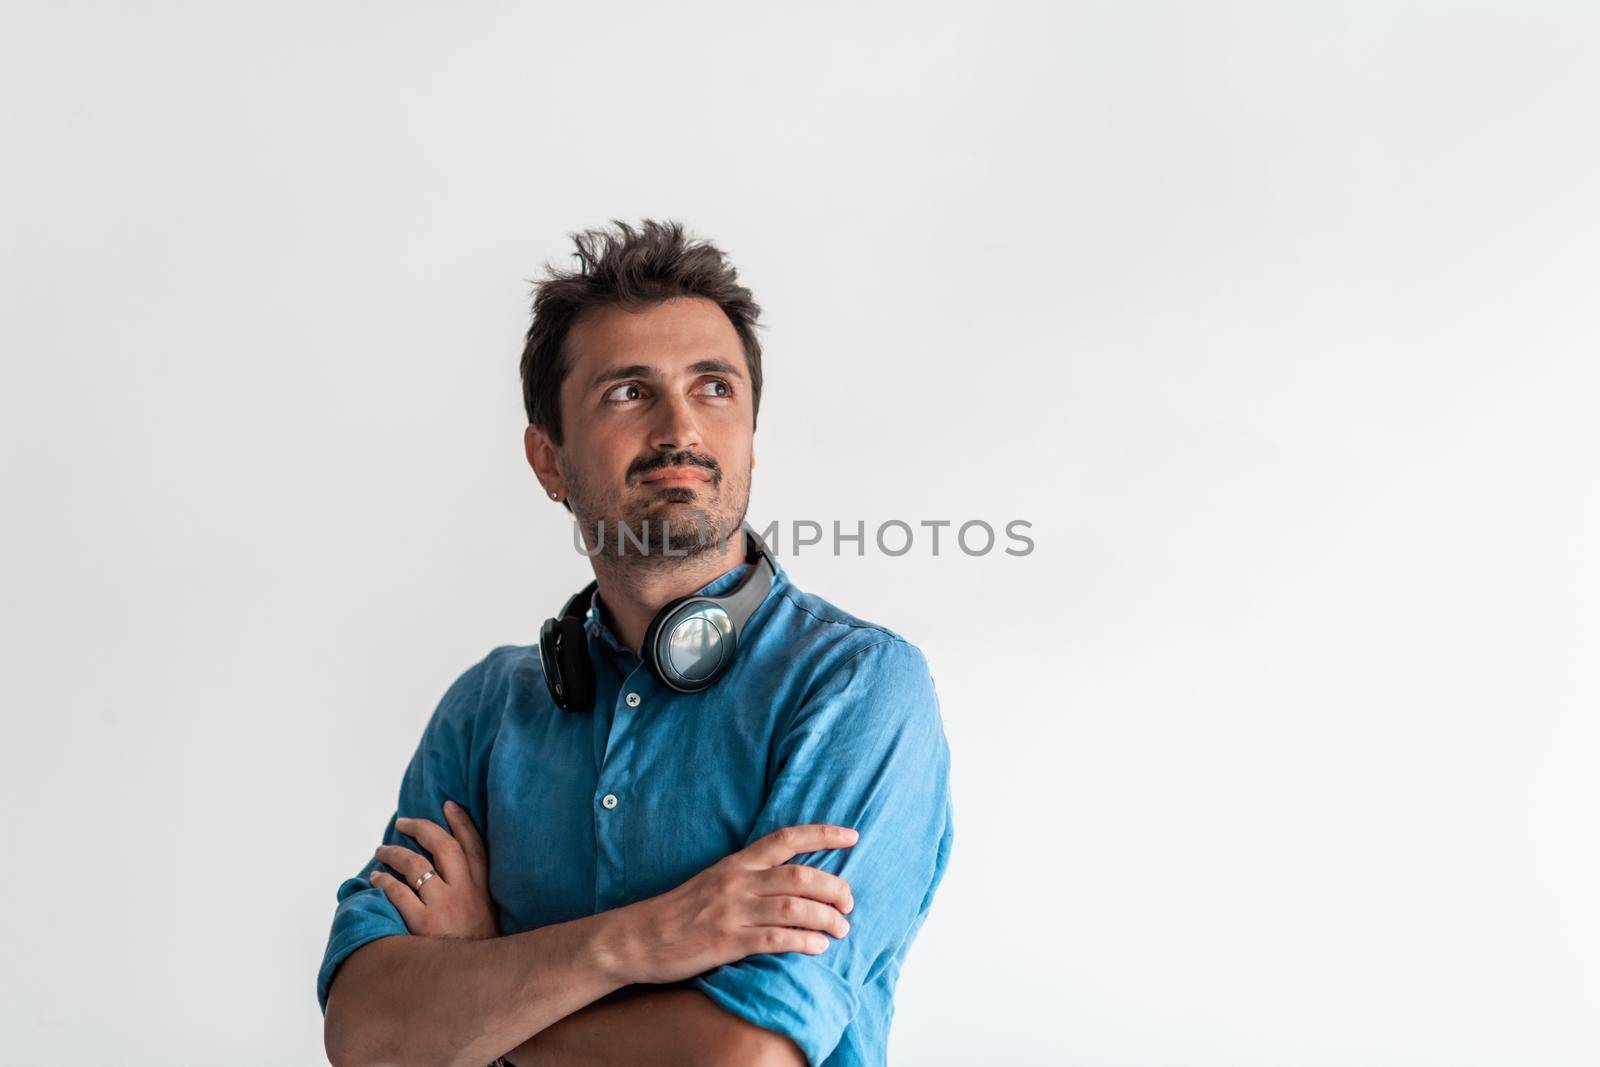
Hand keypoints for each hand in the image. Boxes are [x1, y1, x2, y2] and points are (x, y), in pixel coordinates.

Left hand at [370, 799, 498, 940]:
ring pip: (415, 864)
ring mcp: (443, 905)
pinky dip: (384, 881)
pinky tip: (376, 879)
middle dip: (422, 827)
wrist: (477, 982)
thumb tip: (449, 872)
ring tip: (381, 850)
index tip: (449, 805)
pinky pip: (398, 892)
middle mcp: (464, 890)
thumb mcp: (486, 913)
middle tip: (404, 821)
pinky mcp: (423, 923)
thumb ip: (473, 891)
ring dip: (394, 852)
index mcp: (482, 887)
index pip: (474, 844)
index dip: (461, 821)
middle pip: (442, 845)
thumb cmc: (477, 947)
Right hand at [604, 823, 858, 985]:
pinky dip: (803, 941)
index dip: (823, 835)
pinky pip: (775, 939)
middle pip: (800, 875)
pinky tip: (817, 947)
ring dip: (826, 918)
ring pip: (794, 907)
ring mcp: (732, 911)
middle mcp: (737, 881)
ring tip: (841, 929)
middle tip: (849, 904)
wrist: (638, 938)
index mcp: (737, 864)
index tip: (852, 837)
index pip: (787, 838)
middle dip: (834, 888)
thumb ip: (749, 879)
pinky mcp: (726, 941)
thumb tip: (793, 884)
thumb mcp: (714, 882)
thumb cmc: (680, 913)